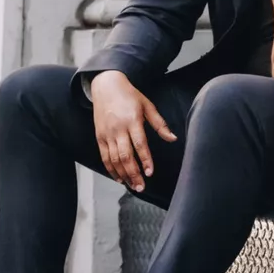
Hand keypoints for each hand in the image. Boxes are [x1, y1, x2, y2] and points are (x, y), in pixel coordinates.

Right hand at [90, 70, 177, 192]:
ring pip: (114, 159)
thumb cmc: (129, 95)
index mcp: (132, 120)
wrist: (105, 86)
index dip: (145, 160)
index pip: (140, 144)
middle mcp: (118, 128)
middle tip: (142, 187)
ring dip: (124, 174)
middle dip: (134, 173)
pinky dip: (111, 169)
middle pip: (125, 155)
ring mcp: (107, 133)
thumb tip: (173, 138)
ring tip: (133, 185)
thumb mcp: (147, 105)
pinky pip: (104, 157)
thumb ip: (160, 124)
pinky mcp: (99, 137)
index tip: (150, 172)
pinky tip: (119, 178)